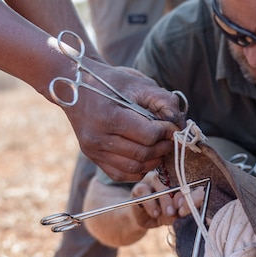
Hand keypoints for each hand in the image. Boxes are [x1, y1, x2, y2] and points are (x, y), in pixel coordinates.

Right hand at [62, 64, 185, 181]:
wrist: (75, 84)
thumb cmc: (110, 82)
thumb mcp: (138, 83)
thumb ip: (162, 101)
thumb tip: (179, 125)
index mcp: (109, 116)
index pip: (148, 135)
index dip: (166, 133)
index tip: (173, 127)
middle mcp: (97, 137)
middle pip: (142, 154)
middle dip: (163, 148)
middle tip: (170, 139)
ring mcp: (93, 150)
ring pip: (134, 168)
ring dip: (153, 162)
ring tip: (160, 149)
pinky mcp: (93, 157)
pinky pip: (121, 174)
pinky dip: (138, 170)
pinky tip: (145, 158)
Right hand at [130, 172, 204, 229]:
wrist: (145, 220)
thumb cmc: (164, 215)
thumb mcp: (177, 216)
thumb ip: (183, 211)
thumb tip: (189, 210)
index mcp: (181, 182)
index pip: (191, 182)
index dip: (194, 192)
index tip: (195, 203)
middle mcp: (168, 177)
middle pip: (175, 179)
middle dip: (180, 195)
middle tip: (181, 209)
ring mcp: (152, 180)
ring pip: (159, 182)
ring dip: (166, 199)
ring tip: (169, 213)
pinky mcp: (139, 187)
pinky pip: (144, 191)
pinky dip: (151, 204)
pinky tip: (155, 213)